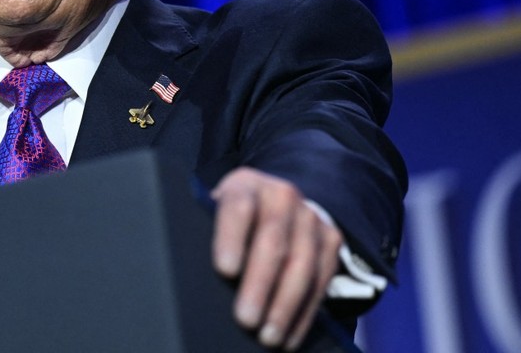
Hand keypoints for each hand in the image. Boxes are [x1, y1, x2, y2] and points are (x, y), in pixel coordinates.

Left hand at [210, 168, 342, 350]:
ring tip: (268, 336)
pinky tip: (288, 336)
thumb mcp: (216, 212)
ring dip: (284, 305)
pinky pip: (321, 280)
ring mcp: (309, 216)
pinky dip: (304, 313)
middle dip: (259, 284)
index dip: (232, 238)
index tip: (225, 270)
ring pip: (302, 264)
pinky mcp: (331, 239)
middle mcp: (281, 195)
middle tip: (245, 320)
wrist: (276, 202)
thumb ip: (207, 232)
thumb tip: (189, 273)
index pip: (238, 207)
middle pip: (273, 240)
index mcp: (244, 185)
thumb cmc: (232, 219)